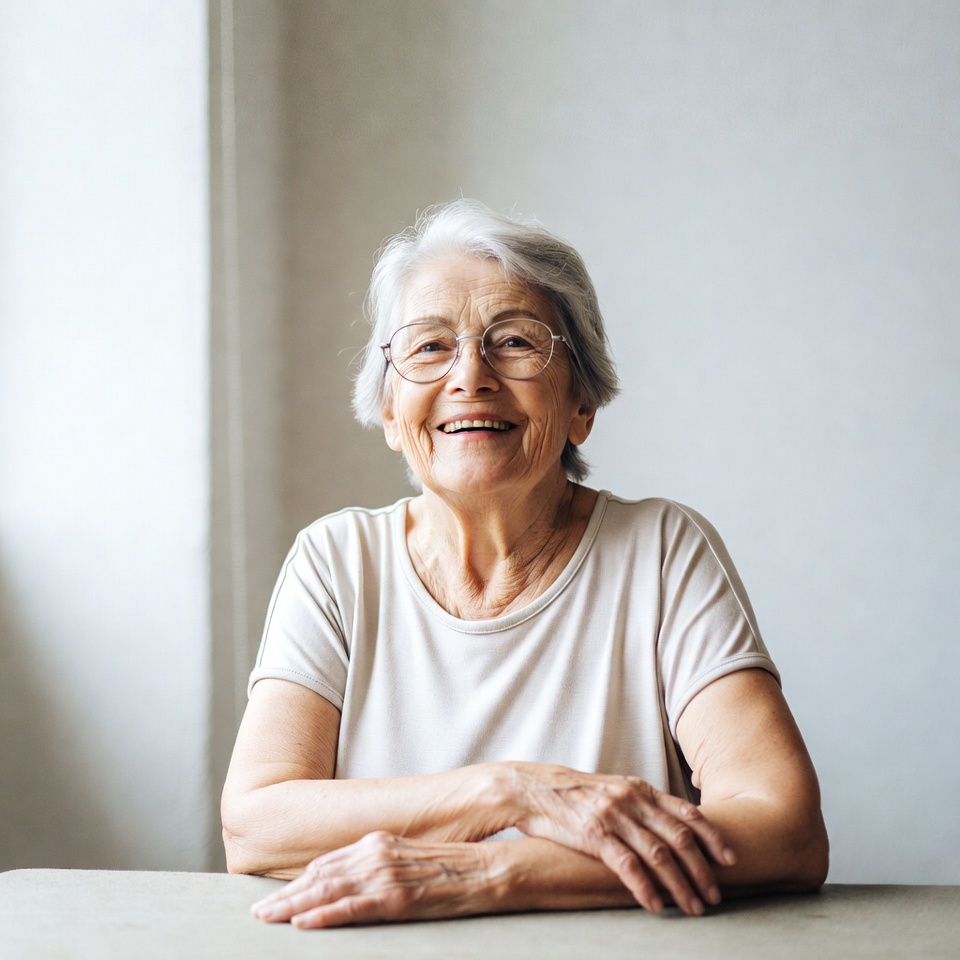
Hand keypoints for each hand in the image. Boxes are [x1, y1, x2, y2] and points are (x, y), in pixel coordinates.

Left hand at [251, 831, 492, 928]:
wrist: (489, 868)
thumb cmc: (453, 869)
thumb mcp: (410, 861)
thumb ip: (380, 867)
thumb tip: (353, 883)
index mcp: (377, 842)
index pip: (326, 864)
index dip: (298, 882)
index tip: (275, 896)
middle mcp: (376, 852)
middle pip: (319, 876)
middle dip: (285, 895)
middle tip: (257, 912)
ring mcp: (385, 873)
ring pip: (327, 890)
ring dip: (293, 906)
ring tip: (267, 918)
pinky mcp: (397, 896)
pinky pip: (352, 908)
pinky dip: (323, 916)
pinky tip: (303, 924)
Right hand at [508, 763, 735, 915]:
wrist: (533, 789)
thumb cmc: (575, 794)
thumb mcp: (614, 790)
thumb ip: (642, 805)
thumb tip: (672, 825)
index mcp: (639, 788)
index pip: (686, 812)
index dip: (712, 836)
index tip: (730, 859)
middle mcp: (631, 800)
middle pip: (679, 838)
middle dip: (702, 869)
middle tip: (716, 895)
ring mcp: (613, 817)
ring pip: (658, 855)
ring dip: (680, 885)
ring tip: (693, 908)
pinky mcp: (593, 835)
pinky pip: (626, 865)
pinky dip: (645, 888)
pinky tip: (656, 906)